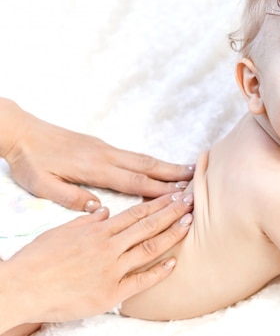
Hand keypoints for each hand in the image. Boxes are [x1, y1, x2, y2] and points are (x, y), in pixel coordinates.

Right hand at [0, 192, 193, 330]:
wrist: (23, 287)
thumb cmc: (37, 260)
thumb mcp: (61, 231)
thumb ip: (87, 221)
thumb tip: (104, 211)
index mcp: (98, 230)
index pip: (136, 212)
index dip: (159, 203)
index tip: (176, 195)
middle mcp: (109, 247)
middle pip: (148, 225)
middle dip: (172, 212)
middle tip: (192, 201)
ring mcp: (111, 269)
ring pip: (149, 248)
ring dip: (171, 235)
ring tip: (189, 223)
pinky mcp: (110, 292)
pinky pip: (140, 281)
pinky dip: (158, 272)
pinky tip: (174, 263)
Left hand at [1, 100, 193, 210]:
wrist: (21, 132)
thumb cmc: (30, 161)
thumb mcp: (42, 185)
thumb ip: (71, 197)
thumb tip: (99, 208)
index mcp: (94, 168)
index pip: (133, 181)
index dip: (159, 189)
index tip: (180, 193)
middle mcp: (105, 155)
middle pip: (146, 165)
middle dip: (173, 173)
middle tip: (196, 177)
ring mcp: (105, 148)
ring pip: (142, 158)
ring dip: (166, 165)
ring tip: (187, 169)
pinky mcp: (101, 145)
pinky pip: (132, 154)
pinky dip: (151, 161)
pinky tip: (158, 166)